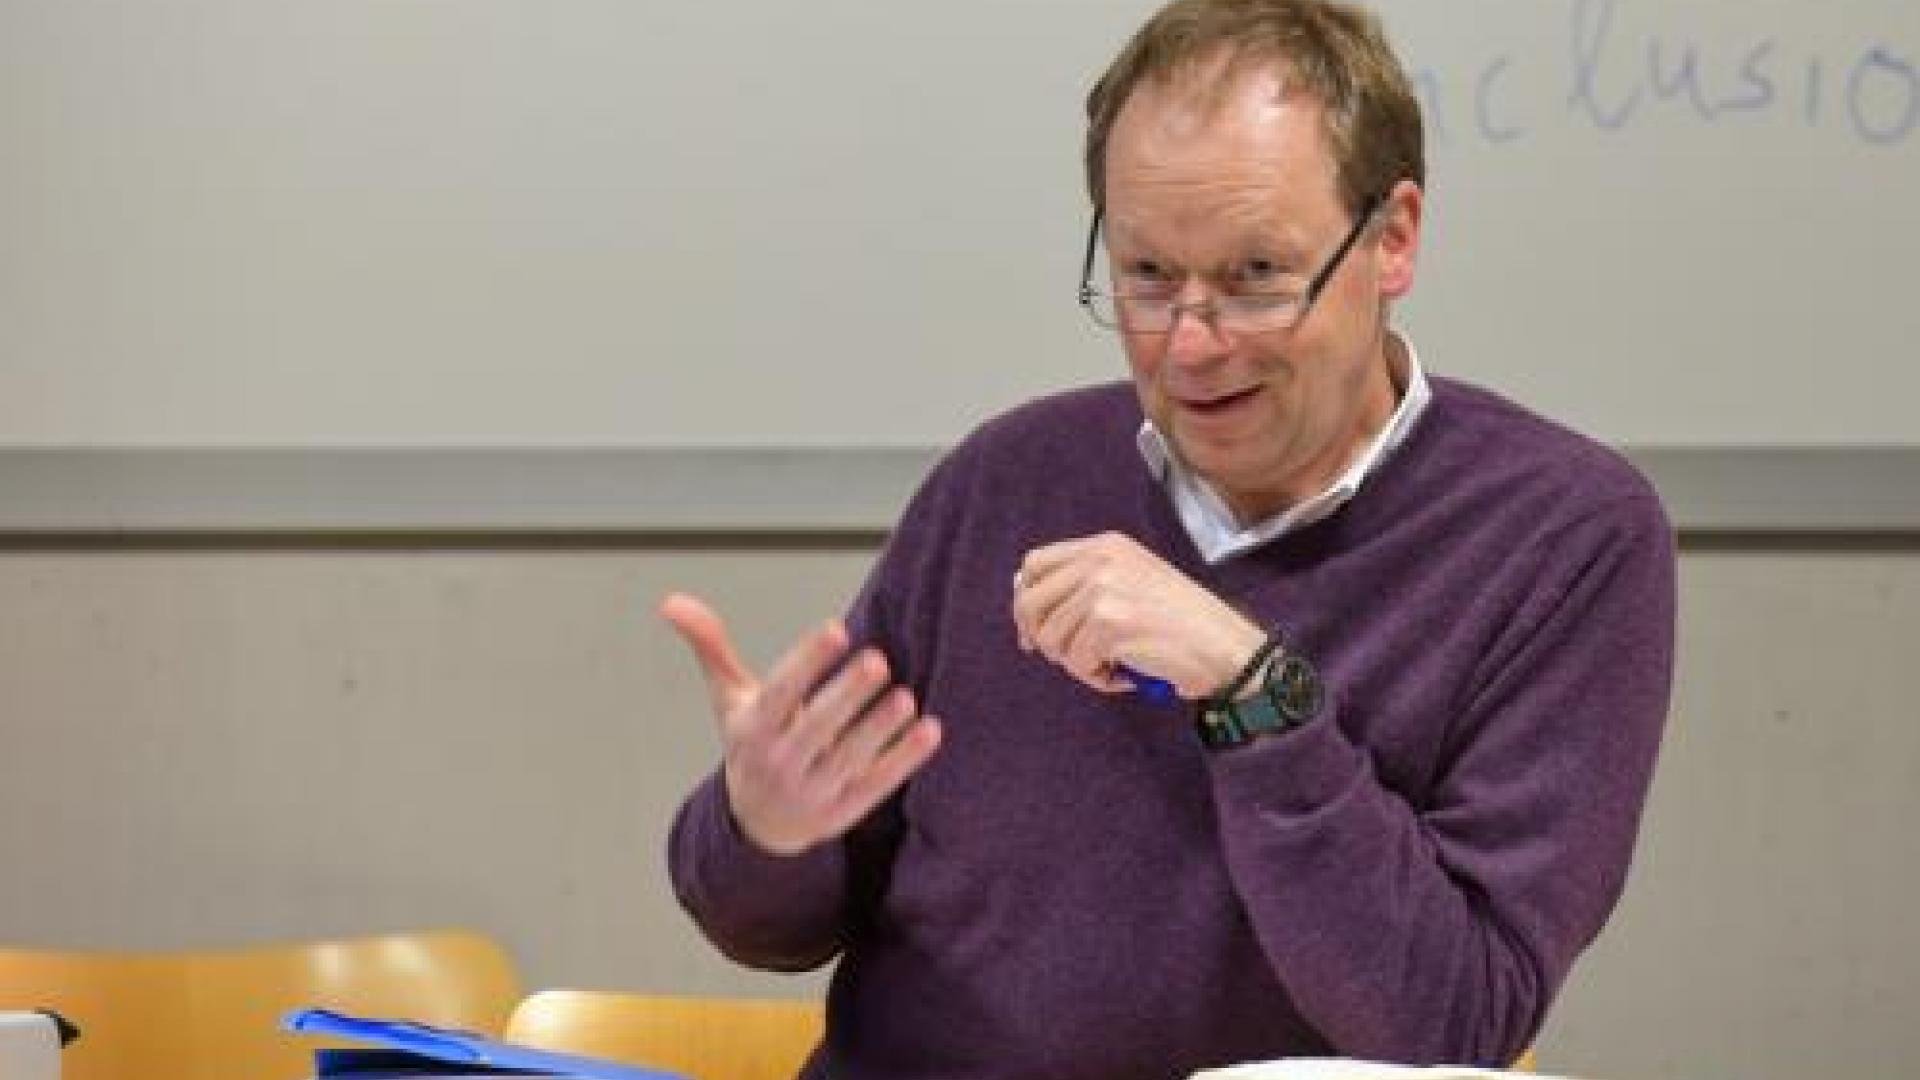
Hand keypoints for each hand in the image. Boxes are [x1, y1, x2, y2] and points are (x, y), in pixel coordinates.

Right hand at [658, 592, 941, 855]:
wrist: (758, 828)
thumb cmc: (751, 744)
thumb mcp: (729, 700)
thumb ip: (710, 648)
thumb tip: (671, 601)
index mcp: (753, 729)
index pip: (781, 692)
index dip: (808, 660)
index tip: (837, 628)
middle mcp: (780, 762)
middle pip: (817, 726)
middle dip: (847, 694)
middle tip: (878, 660)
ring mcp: (813, 791)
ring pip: (849, 758)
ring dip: (878, 728)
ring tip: (906, 696)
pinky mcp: (844, 812)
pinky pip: (877, 784)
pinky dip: (904, 759)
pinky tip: (930, 730)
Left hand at [1012, 532, 1265, 699]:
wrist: (1223, 646)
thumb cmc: (1182, 624)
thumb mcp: (1131, 582)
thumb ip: (1085, 584)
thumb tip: (1026, 604)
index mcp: (1105, 545)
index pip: (1034, 565)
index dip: (1026, 601)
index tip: (1034, 632)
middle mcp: (1100, 560)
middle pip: (1030, 602)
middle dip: (1043, 638)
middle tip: (1072, 659)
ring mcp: (1102, 589)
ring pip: (1051, 639)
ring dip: (1078, 663)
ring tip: (1114, 664)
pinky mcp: (1108, 622)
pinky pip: (1075, 662)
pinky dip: (1097, 678)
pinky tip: (1126, 673)